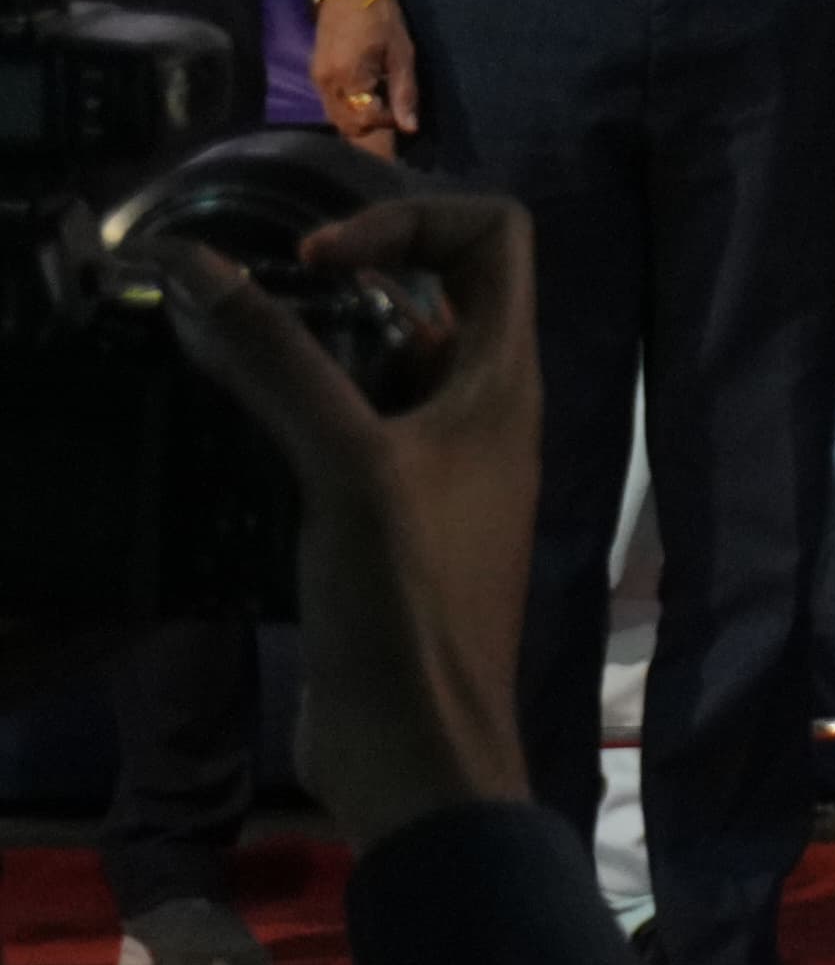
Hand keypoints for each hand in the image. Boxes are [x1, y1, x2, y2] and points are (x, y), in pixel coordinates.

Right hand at [152, 195, 539, 852]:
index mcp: (504, 378)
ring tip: (220, 347)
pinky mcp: (391, 514)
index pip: (495, 235)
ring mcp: (440, 461)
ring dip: (309, 344)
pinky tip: (228, 423)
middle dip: (343, 275)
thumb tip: (199, 272)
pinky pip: (350, 428)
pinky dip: (296, 409)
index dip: (412, 217)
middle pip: (433, 290)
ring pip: (380, 362)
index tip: (317, 260)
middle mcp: (483, 407)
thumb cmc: (406, 599)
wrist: (417, 747)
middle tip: (245, 292)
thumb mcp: (346, 466)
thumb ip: (282, 366)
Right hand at [313, 0, 418, 155]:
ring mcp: (318, 81)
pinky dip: (349, 112)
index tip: (405, 120)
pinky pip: (331, 106)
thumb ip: (405, 93)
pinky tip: (367, 103)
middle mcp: (327, 84)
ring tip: (382, 115)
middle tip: (394, 123)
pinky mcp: (316, 75)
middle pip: (347, 126)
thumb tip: (410, 128)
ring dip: (359, 123)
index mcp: (349, 78)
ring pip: (337, 119)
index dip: (388, 126)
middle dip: (372, 131)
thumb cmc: (382, 19)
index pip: (367, 121)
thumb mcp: (402, 54)